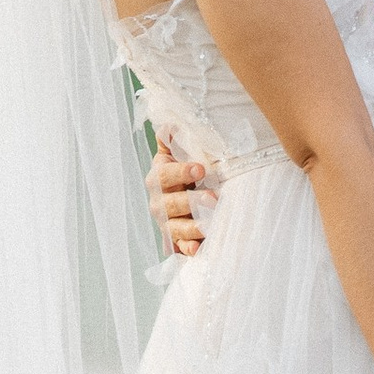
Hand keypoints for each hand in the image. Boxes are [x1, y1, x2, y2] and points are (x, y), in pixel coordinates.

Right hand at [146, 142, 209, 257]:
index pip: (163, 174)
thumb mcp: (181, 154)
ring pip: (174, 227)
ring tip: (210, 225)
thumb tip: (170, 125)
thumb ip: (173, 140)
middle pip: (168, 203)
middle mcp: (159, 201)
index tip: (201, 169)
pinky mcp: (176, 240)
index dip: (180, 171)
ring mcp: (166, 222)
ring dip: (191, 227)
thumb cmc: (188, 173)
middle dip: (191, 201)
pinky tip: (196, 249)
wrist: (193, 200)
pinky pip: (178, 247)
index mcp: (159, 177)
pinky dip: (187, 248)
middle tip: (213, 198)